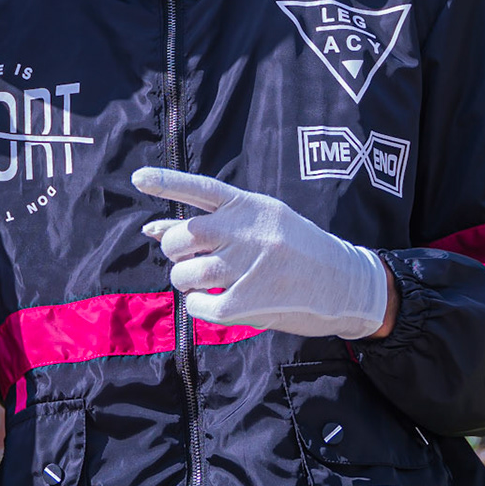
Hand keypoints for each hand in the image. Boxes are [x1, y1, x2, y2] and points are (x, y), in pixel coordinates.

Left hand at [132, 167, 390, 340]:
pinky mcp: (248, 303)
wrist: (347, 285)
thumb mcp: (264, 223)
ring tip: (200, 282)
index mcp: (251, 206)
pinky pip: (200, 306)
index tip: (138, 178)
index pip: (201, 188)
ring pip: (187, 274)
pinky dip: (198, 307)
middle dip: (174, 249)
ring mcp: (247, 267)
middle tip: (186, 259)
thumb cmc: (298, 251)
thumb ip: (214, 222)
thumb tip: (153, 229)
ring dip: (185, 280)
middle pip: (184, 236)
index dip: (167, 183)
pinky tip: (212, 303)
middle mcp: (247, 232)